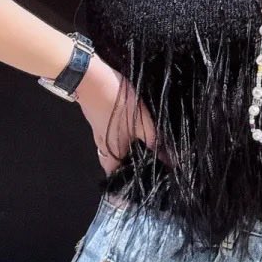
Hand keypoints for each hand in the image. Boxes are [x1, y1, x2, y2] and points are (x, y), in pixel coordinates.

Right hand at [76, 56, 158, 173]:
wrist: (91, 78)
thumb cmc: (118, 104)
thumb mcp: (142, 123)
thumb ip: (154, 142)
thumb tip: (169, 161)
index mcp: (111, 153)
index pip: (117, 177)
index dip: (128, 182)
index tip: (144, 182)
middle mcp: (102, 147)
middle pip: (115, 164)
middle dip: (130, 166)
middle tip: (150, 164)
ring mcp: (98, 133)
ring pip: (114, 149)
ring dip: (128, 151)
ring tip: (147, 148)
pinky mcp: (99, 121)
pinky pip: (112, 137)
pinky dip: (123, 139)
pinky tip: (135, 131)